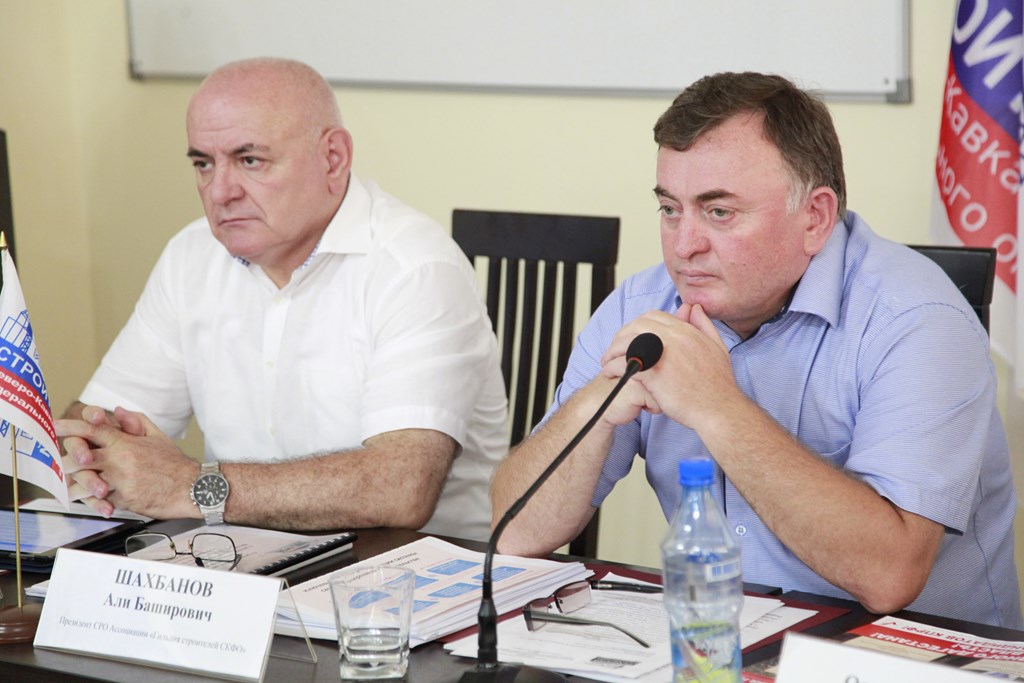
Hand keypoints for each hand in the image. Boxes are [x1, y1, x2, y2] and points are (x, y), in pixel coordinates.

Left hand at [57, 406, 199, 519]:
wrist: (192, 487)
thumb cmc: (175, 464)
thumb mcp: (158, 436)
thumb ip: (136, 421)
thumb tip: (117, 411)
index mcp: (126, 443)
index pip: (92, 430)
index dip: (70, 427)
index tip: (54, 426)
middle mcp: (119, 460)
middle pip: (80, 458)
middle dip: (65, 462)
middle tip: (55, 465)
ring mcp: (121, 480)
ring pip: (86, 483)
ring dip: (74, 487)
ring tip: (67, 490)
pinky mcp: (124, 499)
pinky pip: (102, 501)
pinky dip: (95, 502)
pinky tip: (90, 503)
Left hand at [600, 305, 737, 428]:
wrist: (719, 409)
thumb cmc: (718, 385)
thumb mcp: (717, 347)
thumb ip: (704, 325)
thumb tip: (694, 308)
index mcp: (686, 330)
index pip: (652, 317)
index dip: (636, 326)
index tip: (629, 338)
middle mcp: (673, 337)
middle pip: (635, 326)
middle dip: (621, 336)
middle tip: (614, 350)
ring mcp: (662, 353)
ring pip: (627, 342)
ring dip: (613, 351)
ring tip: (607, 363)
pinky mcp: (653, 373)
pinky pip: (625, 363)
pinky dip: (614, 367)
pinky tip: (611, 374)